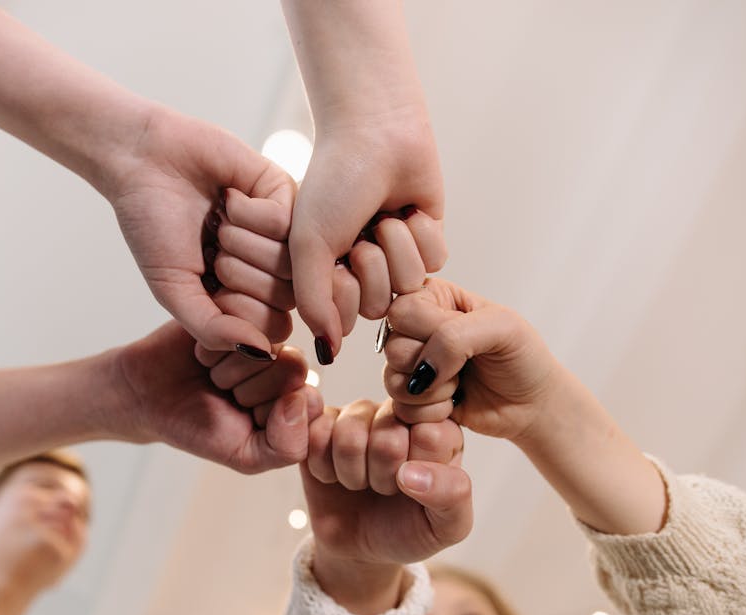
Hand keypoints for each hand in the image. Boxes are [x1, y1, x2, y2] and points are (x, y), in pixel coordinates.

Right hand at [110, 106, 296, 356]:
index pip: (272, 330)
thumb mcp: (174, 291)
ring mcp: (283, 233)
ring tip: (217, 222)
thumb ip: (213, 329)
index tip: (207, 285)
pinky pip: (288, 223)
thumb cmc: (153, 226)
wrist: (144, 160)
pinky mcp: (287, 194)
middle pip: (286, 299)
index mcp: (246, 296)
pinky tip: (228, 199)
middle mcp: (270, 268)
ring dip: (242, 243)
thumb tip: (262, 353)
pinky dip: (249, 214)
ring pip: (291, 263)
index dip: (238, 312)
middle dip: (237, 274)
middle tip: (210, 247)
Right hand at [111, 321, 321, 473]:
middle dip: (248, 390)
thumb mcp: (245, 455)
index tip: (244, 418)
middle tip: (222, 393)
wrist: (146, 397)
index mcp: (298, 394)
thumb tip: (302, 398)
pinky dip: (214, 345)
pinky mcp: (236, 307)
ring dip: (228, 368)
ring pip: (267, 346)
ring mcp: (263, 330)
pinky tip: (201, 352)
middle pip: (291, 369)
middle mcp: (286, 359)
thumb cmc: (197, 427)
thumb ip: (286, 447)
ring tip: (211, 373)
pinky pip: (240, 323)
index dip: (271, 414)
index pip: (309, 400)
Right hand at [290, 121, 445, 363]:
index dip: (343, 290)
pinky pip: (436, 263)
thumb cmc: (333, 182)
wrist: (375, 130)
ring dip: (397, 244)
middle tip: (363, 228)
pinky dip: (421, 232)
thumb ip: (313, 303)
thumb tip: (327, 353)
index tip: (336, 256)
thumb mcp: (309, 244)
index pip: (343, 318)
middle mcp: (360, 271)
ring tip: (385, 213)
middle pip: (379, 304)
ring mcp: (396, 257)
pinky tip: (408, 207)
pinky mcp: (428, 241)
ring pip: (410, 285)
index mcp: (327, 273)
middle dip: (373, 263)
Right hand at [301, 400, 469, 614]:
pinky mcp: (323, 421)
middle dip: (382, 477)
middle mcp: (401, 412)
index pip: (430, 435)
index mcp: (441, 430)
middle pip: (387, 435)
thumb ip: (452, 495)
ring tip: (360, 482)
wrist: (360, 546)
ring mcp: (360, 413)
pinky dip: (321, 467)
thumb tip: (412, 472)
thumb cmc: (409, 529)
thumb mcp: (446, 526)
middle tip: (386, 488)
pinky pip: (314, 432)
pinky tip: (333, 475)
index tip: (414, 487)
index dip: (415, 471)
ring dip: (351, 473)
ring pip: (348, 433)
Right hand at [383, 278, 559, 440]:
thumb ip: (454, 337)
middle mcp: (416, 329)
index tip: (464, 339)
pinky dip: (431, 412)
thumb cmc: (522, 357)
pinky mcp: (414, 399)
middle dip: (432, 364)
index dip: (429, 331)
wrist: (532, 404)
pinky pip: (401, 408)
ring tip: (460, 385)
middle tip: (464, 366)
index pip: (402, 311)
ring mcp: (412, 366)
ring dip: (433, 392)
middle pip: (393, 347)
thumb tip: (420, 371)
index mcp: (434, 298)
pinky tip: (454, 404)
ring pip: (392, 380)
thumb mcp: (501, 327)